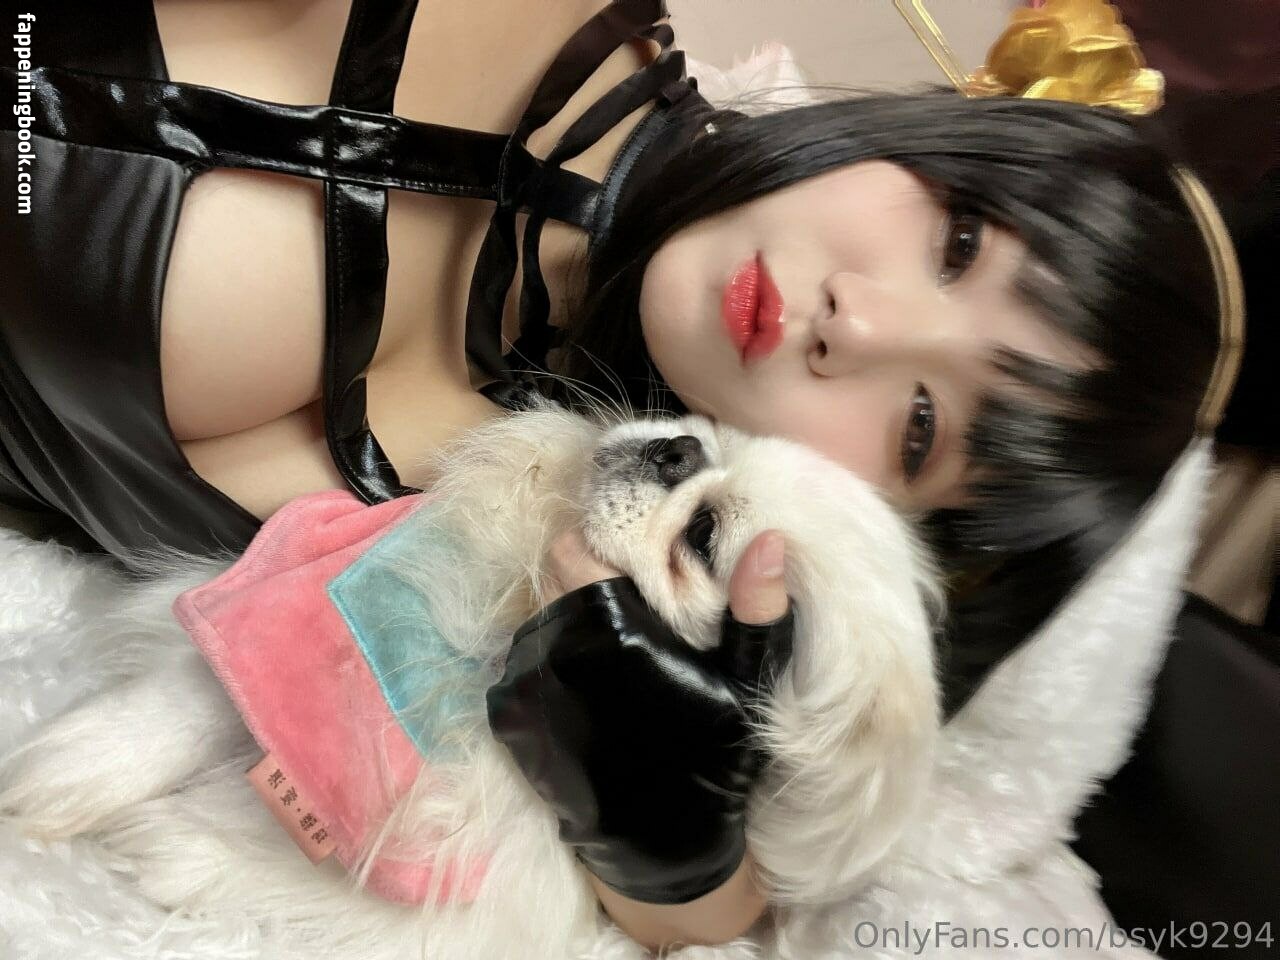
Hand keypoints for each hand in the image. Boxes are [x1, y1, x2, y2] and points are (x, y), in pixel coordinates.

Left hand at [486, 528, 794, 905]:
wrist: (661, 849)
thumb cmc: (712, 756)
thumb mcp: (746, 678)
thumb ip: (756, 605)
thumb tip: (771, 538)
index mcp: (607, 628)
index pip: (574, 546)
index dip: (605, 542)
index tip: (638, 558)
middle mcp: (552, 648)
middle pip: (552, 576)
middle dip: (588, 576)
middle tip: (634, 598)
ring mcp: (522, 684)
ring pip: (537, 614)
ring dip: (568, 616)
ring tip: (614, 642)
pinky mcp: (506, 716)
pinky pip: (523, 660)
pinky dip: (551, 658)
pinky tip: (591, 683)